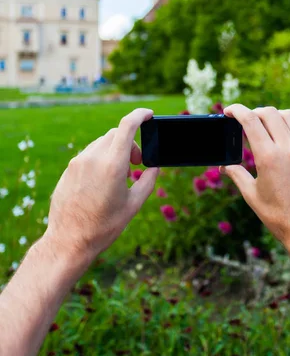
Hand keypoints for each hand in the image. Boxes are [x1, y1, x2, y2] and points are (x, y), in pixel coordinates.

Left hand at [44, 108, 158, 267]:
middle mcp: (93, 158)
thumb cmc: (104, 226)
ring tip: (119, 176)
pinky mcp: (68, 170)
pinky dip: (101, 159)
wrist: (69, 241)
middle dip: (130, 143)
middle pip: (116, 134)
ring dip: (114, 151)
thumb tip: (155, 166)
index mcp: (113, 165)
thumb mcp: (134, 205)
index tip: (149, 114)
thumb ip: (148, 180)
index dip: (140, 115)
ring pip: (101, 143)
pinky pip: (89, 154)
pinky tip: (102, 181)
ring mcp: (78, 162)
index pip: (127, 126)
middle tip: (135, 164)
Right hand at [222, 105, 289, 255]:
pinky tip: (289, 137)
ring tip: (268, 125)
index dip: (237, 110)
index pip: (250, 121)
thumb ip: (236, 175)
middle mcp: (288, 149)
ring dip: (276, 115)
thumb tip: (223, 166)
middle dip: (254, 112)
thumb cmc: (279, 217)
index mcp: (268, 158)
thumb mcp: (252, 196)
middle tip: (247, 119)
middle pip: (269, 113)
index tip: (230, 110)